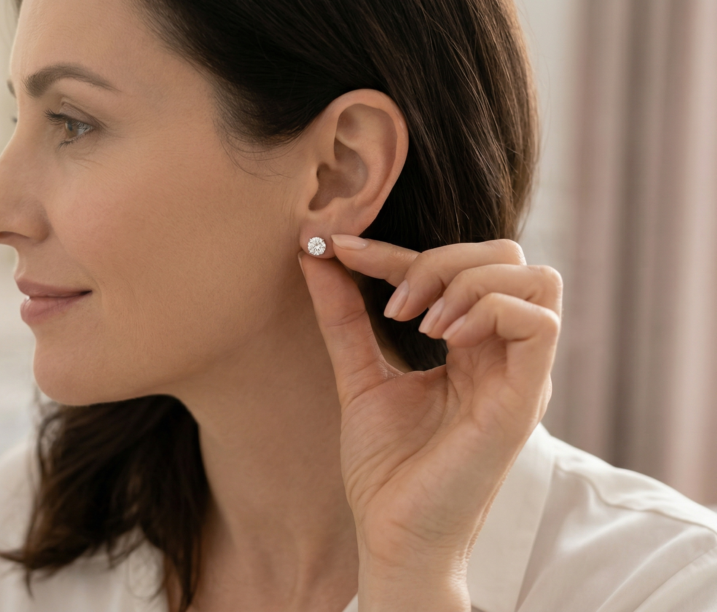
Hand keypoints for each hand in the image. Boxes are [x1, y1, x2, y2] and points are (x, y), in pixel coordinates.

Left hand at [298, 237, 560, 610]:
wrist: (392, 534)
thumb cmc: (385, 468)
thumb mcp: (359, 374)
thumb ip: (343, 315)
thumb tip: (316, 254)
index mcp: (474, 348)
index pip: (456, 266)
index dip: (397, 250)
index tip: (340, 249)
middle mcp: (504, 355)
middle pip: (509, 257)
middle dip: (444, 258)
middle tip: (397, 304)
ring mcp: (521, 376)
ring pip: (535, 280)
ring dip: (467, 281)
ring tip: (419, 322)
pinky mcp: (524, 399)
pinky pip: (538, 324)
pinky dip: (488, 310)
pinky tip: (444, 337)